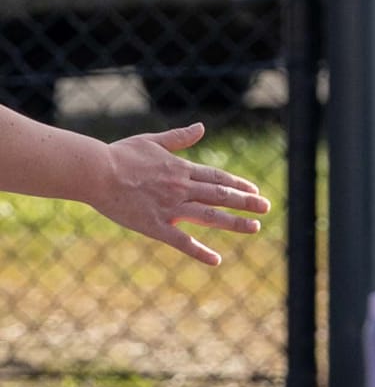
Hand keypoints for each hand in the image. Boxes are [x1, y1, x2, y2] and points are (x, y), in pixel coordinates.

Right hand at [90, 125, 270, 263]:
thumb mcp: (153, 141)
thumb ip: (179, 137)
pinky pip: (182, 241)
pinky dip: (199, 251)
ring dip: (234, 223)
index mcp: (181, 169)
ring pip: (210, 216)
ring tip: (254, 228)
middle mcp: (181, 188)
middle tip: (266, 208)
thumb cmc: (120, 155)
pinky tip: (216, 260)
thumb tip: (202, 126)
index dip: (238, 184)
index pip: (217, 177)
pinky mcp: (155, 225)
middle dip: (245, 202)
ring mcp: (170, 207)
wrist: (97, 172)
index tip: (254, 190)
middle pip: (220, 195)